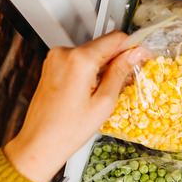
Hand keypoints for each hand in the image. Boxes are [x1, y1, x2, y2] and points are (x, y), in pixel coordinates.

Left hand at [3, 31, 143, 181]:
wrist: (39, 142)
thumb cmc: (67, 130)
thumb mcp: (104, 102)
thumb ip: (120, 72)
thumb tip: (134, 54)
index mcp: (79, 60)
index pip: (115, 39)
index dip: (132, 47)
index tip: (142, 56)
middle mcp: (64, 53)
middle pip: (102, 45)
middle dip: (117, 59)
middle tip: (128, 79)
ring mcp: (55, 58)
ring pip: (91, 53)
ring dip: (103, 66)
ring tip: (107, 91)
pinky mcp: (51, 66)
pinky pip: (78, 61)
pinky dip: (89, 71)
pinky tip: (92, 91)